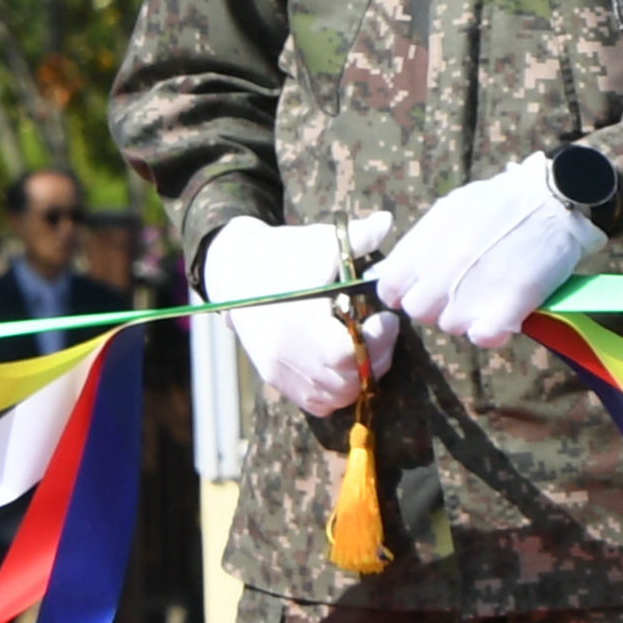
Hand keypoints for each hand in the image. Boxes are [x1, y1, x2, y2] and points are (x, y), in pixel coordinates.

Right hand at [210, 211, 399, 420]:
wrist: (236, 271)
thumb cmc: (284, 254)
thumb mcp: (319, 242)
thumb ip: (356, 237)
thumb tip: (386, 220)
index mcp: (297, 321)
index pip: (346, 354)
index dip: (377, 341)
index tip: (384, 318)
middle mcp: (285, 353)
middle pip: (346, 380)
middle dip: (375, 357)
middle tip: (381, 331)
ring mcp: (279, 370)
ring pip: (335, 396)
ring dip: (360, 376)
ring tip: (367, 345)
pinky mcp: (275, 378)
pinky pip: (317, 402)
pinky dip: (338, 390)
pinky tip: (347, 362)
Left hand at [369, 156, 610, 347]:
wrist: (555, 197)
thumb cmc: (504, 199)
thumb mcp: (451, 208)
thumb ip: (420, 241)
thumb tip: (394, 269)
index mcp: (424, 245)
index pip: (390, 288)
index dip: (407, 291)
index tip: (426, 287)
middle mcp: (439, 272)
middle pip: (419, 311)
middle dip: (437, 304)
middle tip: (464, 291)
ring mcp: (469, 294)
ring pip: (450, 325)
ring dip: (468, 316)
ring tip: (491, 294)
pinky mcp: (504, 309)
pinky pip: (482, 338)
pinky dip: (491, 330)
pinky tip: (504, 313)